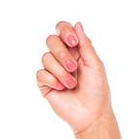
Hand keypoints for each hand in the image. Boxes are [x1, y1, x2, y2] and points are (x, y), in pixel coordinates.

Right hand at [36, 20, 111, 134]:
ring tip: (72, 85)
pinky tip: (62, 89)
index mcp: (75, 50)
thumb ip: (85, 45)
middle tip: (74, 68)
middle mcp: (62, 57)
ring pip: (46, 58)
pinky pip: (41, 73)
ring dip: (61, 72)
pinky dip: (52, 81)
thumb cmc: (97, 91)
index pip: (62, 29)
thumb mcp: (95, 65)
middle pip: (51, 40)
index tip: (72, 41)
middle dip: (62, 54)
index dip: (64, 31)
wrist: (92, 115)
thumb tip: (77, 24)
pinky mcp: (45, 83)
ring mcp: (52, 70)